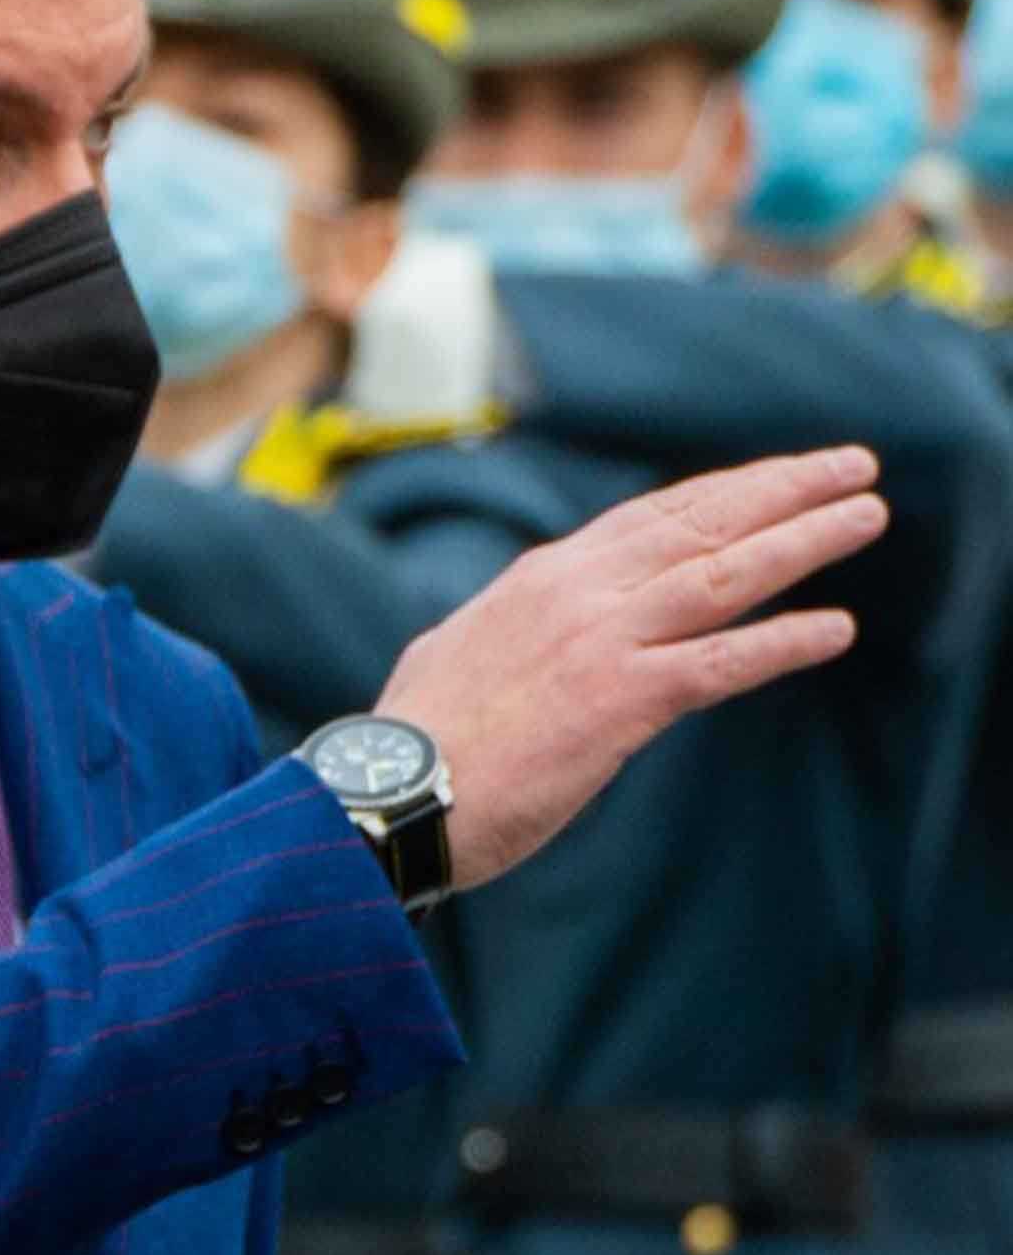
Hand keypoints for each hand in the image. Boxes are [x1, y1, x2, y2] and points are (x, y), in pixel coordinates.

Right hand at [378, 444, 881, 887]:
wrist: (389, 790)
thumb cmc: (421, 738)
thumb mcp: (464, 651)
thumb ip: (514, 627)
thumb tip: (524, 628)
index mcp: (541, 579)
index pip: (653, 517)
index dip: (726, 490)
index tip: (780, 474)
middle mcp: (577, 592)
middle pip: (700, 524)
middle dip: (783, 489)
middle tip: (851, 464)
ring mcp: (601, 641)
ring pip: (724, 575)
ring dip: (804, 540)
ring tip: (865, 514)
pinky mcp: (619, 699)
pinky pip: (721, 663)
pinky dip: (783, 642)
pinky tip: (836, 629)